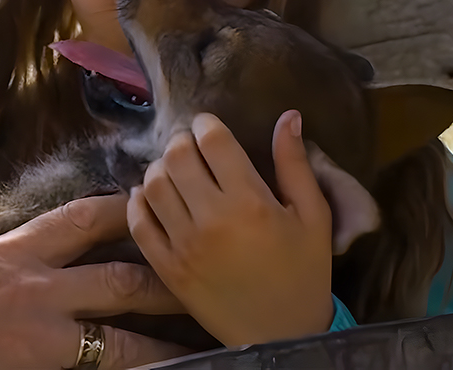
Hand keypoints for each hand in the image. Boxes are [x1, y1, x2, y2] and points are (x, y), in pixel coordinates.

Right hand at [0, 194, 192, 369]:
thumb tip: (11, 265)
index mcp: (13, 250)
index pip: (78, 218)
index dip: (119, 209)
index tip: (145, 202)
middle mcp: (37, 280)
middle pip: (116, 267)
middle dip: (159, 268)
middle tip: (196, 267)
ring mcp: (44, 323)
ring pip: (123, 322)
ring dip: (164, 328)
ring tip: (199, 331)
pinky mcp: (44, 358)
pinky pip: (104, 362)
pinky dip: (135, 364)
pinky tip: (162, 368)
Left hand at [126, 111, 334, 346]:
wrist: (282, 335)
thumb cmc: (304, 272)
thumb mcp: (314, 216)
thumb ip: (295, 164)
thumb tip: (287, 116)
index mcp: (250, 202)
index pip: (213, 141)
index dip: (206, 124)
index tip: (209, 126)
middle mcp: (211, 219)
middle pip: (177, 156)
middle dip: (182, 142)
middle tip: (192, 147)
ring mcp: (183, 244)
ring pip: (153, 184)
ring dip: (160, 168)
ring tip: (176, 171)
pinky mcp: (166, 267)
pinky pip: (138, 222)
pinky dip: (138, 201)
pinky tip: (152, 197)